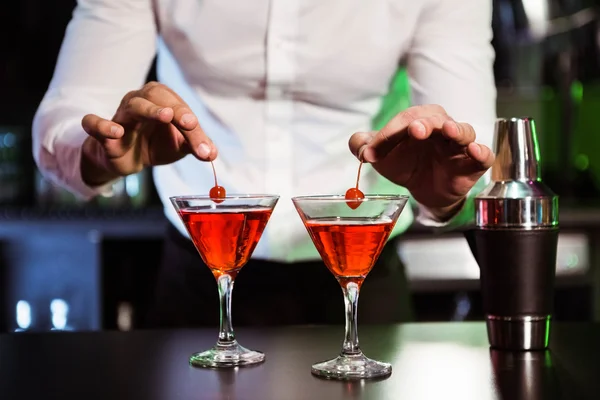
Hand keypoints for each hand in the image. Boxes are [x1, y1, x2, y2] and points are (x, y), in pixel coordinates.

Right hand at [80, 82, 216, 185]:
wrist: (128, 159)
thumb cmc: (156, 144)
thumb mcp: (179, 146)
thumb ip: (196, 147)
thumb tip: (212, 154)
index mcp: (162, 101)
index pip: (181, 109)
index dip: (194, 128)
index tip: (204, 147)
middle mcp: (141, 101)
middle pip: (159, 99)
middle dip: (176, 110)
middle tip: (190, 124)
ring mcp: (121, 115)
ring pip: (133, 106)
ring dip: (149, 110)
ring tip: (165, 116)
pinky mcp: (101, 132)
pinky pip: (95, 123)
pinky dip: (103, 125)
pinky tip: (117, 131)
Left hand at [348, 104, 493, 218]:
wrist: (424, 190)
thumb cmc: (405, 164)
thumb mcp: (382, 157)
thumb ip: (365, 147)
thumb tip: (358, 145)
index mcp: (418, 120)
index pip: (404, 120)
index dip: (387, 135)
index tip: (371, 152)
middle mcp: (441, 128)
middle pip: (436, 118)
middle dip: (425, 123)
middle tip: (415, 129)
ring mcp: (459, 145)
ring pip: (463, 131)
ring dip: (456, 130)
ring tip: (448, 130)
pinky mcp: (473, 164)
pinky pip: (483, 155)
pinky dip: (481, 151)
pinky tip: (474, 151)